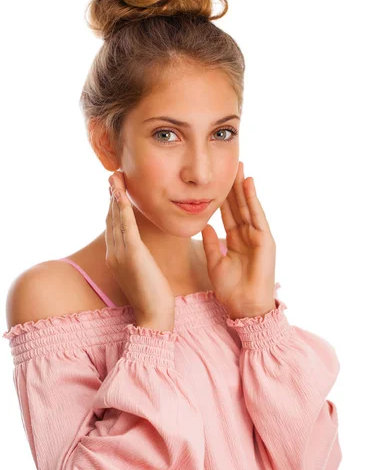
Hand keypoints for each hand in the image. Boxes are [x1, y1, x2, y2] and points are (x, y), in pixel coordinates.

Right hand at [105, 171, 175, 330]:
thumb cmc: (154, 296)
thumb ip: (139, 257)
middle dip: (112, 196)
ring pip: (116, 218)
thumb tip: (141, 248)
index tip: (117, 189)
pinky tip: (121, 193)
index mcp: (116, 257)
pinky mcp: (131, 254)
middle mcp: (113, 253)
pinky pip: (125, 226)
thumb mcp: (144, 272)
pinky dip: (122, 208)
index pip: (114, 226)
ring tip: (115, 177)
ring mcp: (119, 253)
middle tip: (113, 176)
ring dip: (115, 196)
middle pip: (111, 218)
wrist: (154, 316)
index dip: (114, 206)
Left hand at [201, 161, 276, 318]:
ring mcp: (258, 236)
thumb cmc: (231, 289)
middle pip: (238, 205)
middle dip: (233, 185)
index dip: (221, 196)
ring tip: (239, 166)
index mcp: (235, 239)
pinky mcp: (266, 240)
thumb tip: (204, 224)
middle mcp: (248, 235)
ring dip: (243, 186)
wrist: (245, 307)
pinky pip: (257, 216)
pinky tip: (248, 184)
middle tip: (229, 163)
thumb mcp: (215, 262)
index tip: (214, 179)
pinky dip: (253, 199)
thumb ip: (211, 243)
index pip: (227, 212)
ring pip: (248, 206)